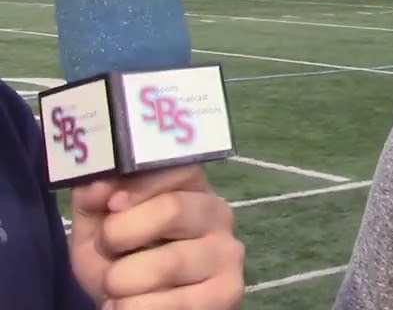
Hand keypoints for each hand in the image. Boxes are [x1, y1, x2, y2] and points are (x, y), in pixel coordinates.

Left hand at [69, 165, 244, 308]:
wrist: (138, 307)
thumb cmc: (120, 261)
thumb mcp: (97, 228)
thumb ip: (93, 200)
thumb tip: (96, 187)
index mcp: (191, 188)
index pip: (177, 167)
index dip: (138, 185)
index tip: (110, 206)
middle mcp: (218, 214)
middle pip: (172, 209)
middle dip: (120, 235)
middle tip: (107, 253)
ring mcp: (227, 254)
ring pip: (166, 264)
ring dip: (121, 283)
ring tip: (115, 289)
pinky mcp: (228, 292)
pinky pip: (172, 304)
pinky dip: (133, 309)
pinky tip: (129, 307)